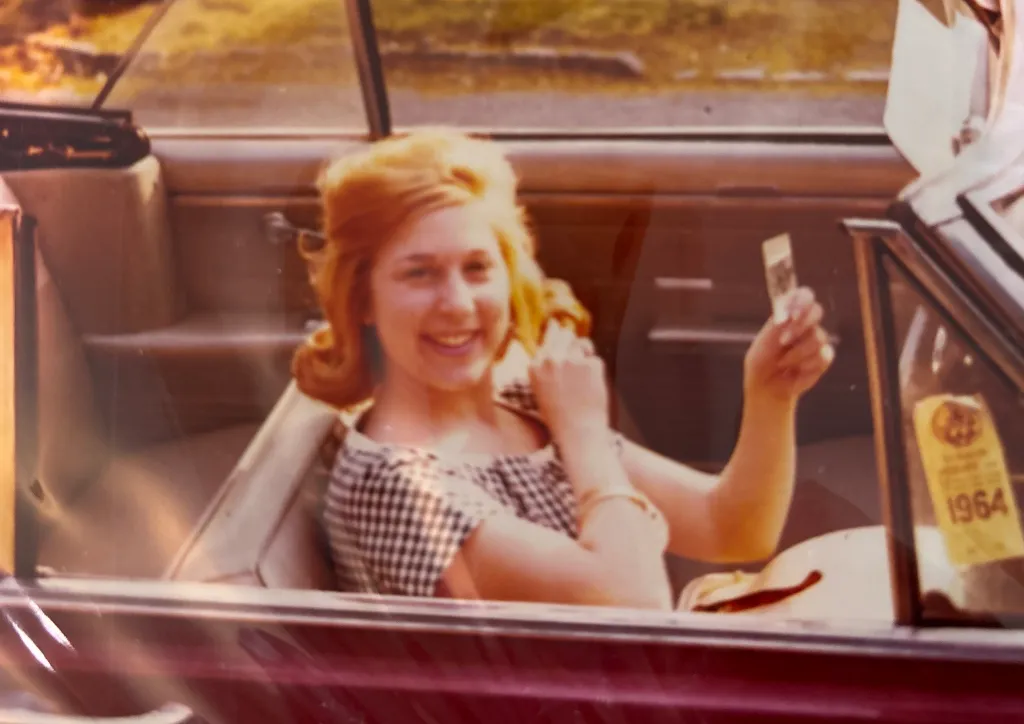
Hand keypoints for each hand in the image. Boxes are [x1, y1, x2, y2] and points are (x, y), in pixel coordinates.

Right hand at [528, 320, 609, 443]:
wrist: (577, 432)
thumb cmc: (560, 414)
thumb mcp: (542, 386)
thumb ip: (546, 360)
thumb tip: (555, 325)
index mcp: (535, 366)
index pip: (548, 338)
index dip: (559, 339)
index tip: (566, 344)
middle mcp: (551, 359)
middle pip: (566, 335)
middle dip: (573, 344)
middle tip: (578, 365)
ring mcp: (571, 360)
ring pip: (583, 344)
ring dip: (586, 356)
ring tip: (584, 380)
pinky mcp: (591, 364)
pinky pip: (595, 359)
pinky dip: (596, 371)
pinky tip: (591, 388)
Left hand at [744, 287, 834, 404]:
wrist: (767, 387)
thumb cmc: (761, 362)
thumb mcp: (763, 344)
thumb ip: (776, 328)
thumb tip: (789, 315)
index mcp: (788, 314)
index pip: (803, 295)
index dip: (802, 301)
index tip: (791, 315)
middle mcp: (805, 324)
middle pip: (817, 310)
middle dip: (800, 326)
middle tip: (783, 341)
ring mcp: (816, 340)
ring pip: (818, 337)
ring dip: (797, 353)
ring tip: (782, 363)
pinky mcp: (824, 357)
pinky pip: (824, 356)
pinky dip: (807, 366)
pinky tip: (796, 372)